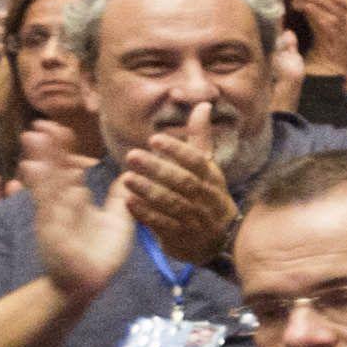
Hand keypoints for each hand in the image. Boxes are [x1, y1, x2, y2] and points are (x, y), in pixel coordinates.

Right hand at [18, 120, 137, 303]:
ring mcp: (56, 215)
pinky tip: (33, 169)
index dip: (64, 150)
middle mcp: (63, 204)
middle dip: (49, 148)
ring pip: (48, 183)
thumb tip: (129, 175)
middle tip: (41, 125)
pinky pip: (47, 205)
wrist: (87, 284)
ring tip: (33, 137)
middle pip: (55, 170)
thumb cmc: (100, 254)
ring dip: (41, 160)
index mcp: (77, 200)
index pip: (69, 169)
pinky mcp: (52, 229)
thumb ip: (120, 198)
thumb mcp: (117, 221)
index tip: (60, 129)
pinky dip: (41, 187)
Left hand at [119, 124, 240, 263]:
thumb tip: (202, 105)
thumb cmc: (209, 196)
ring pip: (172, 204)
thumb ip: (200, 137)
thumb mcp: (208, 167)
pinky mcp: (181, 237)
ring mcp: (194, 219)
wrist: (220, 241)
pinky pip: (163, 225)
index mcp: (211, 177)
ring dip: (149, 190)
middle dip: (158, 169)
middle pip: (183, 182)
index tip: (155, 139)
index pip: (196, 161)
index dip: (177, 150)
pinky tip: (129, 203)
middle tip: (132, 155)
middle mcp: (205, 197)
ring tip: (126, 178)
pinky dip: (146, 214)